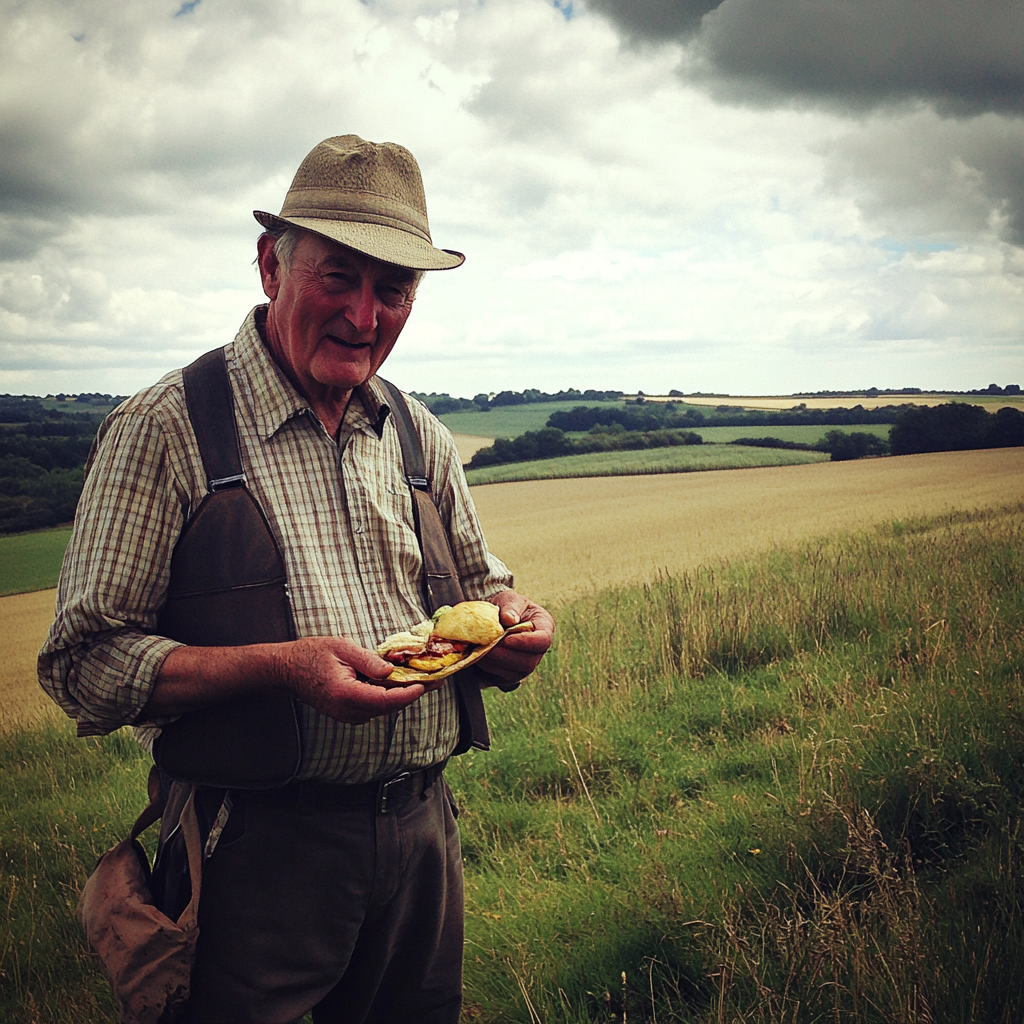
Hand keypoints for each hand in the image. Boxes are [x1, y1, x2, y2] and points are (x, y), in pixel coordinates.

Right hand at [272, 636, 428, 724]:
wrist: (288, 669)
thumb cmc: (312, 654)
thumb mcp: (342, 648)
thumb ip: (368, 661)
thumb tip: (391, 671)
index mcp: (346, 695)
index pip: (385, 700)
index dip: (409, 694)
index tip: (426, 684)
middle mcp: (348, 711)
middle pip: (389, 706)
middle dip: (413, 692)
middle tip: (437, 679)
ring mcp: (348, 715)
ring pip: (384, 708)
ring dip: (403, 694)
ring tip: (426, 678)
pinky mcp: (349, 713)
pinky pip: (375, 706)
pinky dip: (390, 695)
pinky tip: (402, 681)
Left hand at [477, 590, 554, 686]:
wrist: (496, 617)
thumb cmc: (507, 606)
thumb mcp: (509, 599)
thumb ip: (510, 607)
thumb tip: (510, 619)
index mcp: (545, 628)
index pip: (543, 641)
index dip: (524, 641)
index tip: (505, 636)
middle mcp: (539, 650)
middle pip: (529, 661)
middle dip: (505, 655)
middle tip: (486, 646)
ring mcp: (527, 664)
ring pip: (516, 672)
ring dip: (495, 663)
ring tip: (479, 651)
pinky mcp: (513, 674)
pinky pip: (504, 677)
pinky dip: (490, 668)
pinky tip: (478, 657)